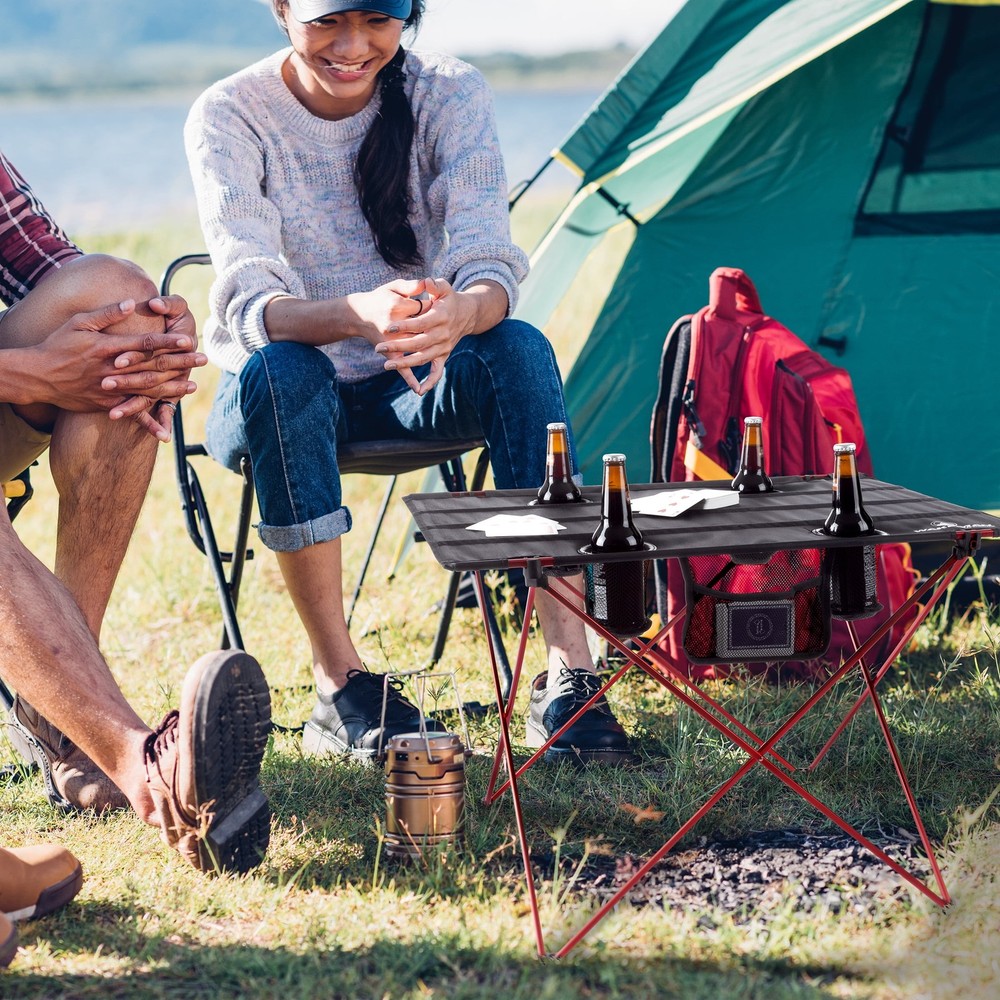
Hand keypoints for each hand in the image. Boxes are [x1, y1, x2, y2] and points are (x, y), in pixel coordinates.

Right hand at [27, 298, 205, 439]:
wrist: (38, 376)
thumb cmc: (58, 345)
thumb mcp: (80, 322)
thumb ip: (107, 313)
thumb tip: (132, 302)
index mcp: (108, 346)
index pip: (145, 343)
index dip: (168, 342)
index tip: (188, 340)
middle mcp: (113, 368)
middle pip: (152, 365)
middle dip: (180, 363)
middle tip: (203, 359)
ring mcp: (110, 388)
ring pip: (147, 388)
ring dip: (172, 387)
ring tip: (192, 385)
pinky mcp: (106, 403)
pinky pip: (131, 410)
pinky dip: (149, 416)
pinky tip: (167, 416)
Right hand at [348, 279, 434, 393]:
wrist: (359, 313)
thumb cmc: (381, 297)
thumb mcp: (394, 286)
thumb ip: (411, 285)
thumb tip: (427, 283)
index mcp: (397, 306)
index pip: (424, 308)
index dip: (433, 305)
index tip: (435, 303)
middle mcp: (394, 325)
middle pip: (422, 328)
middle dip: (432, 326)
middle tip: (436, 321)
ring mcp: (391, 342)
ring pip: (415, 348)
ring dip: (428, 347)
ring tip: (438, 344)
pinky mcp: (389, 353)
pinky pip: (401, 367)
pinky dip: (409, 378)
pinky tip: (419, 389)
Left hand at [373, 277, 470, 394]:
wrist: (467, 314)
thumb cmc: (449, 298)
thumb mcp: (444, 287)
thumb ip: (435, 284)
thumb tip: (426, 281)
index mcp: (441, 317)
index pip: (420, 323)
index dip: (404, 325)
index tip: (388, 327)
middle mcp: (443, 334)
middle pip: (418, 343)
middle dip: (398, 346)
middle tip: (378, 348)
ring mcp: (444, 347)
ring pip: (423, 358)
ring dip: (405, 363)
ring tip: (386, 364)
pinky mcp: (444, 355)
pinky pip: (438, 371)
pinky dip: (430, 382)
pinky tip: (418, 390)